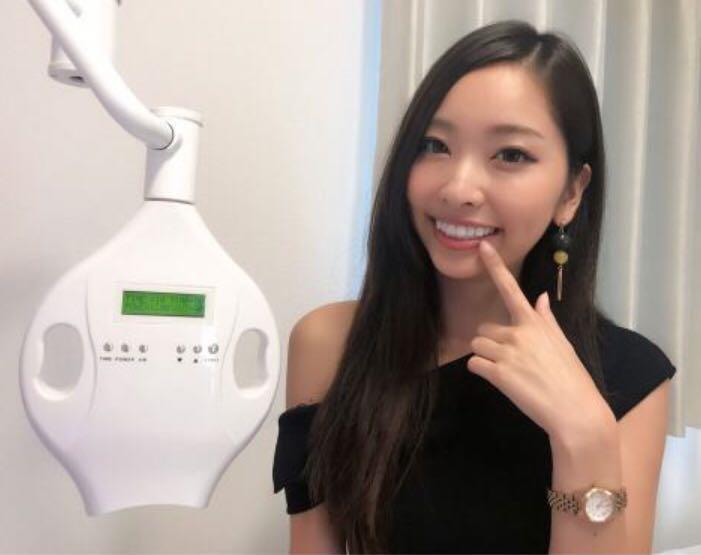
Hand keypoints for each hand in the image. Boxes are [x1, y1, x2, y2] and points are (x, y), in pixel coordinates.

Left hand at [466, 239, 612, 439]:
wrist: (576, 412)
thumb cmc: (571, 379)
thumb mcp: (562, 344)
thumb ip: (546, 319)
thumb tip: (541, 297)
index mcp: (535, 323)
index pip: (511, 288)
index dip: (495, 266)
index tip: (482, 246)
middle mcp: (519, 332)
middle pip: (484, 328)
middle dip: (491, 343)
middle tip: (511, 361)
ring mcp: (508, 352)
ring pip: (477, 345)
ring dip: (486, 358)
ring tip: (508, 372)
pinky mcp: (499, 373)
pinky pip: (474, 364)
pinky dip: (481, 372)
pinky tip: (500, 381)